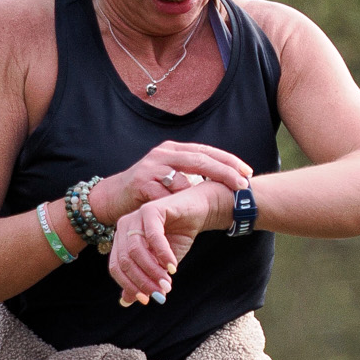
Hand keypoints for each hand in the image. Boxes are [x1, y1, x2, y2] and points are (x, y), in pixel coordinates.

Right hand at [89, 141, 251, 227]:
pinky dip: (179, 201)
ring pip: (185, 175)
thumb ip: (190, 173)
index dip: (228, 161)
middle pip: (200, 159)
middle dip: (225, 171)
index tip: (248, 173)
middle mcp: (163, 154)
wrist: (111, 197)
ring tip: (222, 197)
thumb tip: (221, 177)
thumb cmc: (145, 189)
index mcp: (174, 150)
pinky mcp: (140, 184)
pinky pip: (165, 193)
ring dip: (203, 188)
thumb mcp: (169, 175)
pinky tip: (192, 210)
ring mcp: (151, 168)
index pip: (206, 151)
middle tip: (243, 184)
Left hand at [108, 181, 233, 307]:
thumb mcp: (159, 264)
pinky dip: (162, 254)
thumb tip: (125, 302)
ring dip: (153, 271)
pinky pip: (153, 236)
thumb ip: (143, 279)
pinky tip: (172, 267)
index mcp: (121, 240)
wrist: (198, 212)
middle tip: (161, 293)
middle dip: (143, 281)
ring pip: (136, 251)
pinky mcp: (150, 209)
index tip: (146, 300)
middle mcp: (123, 227)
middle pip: (125, 261)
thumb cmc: (177, 237)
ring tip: (168, 283)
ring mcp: (135, 216)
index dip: (129, 286)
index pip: (116, 267)